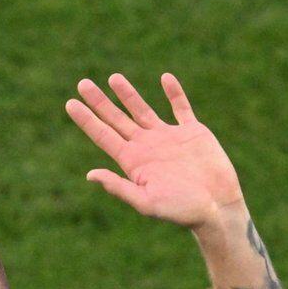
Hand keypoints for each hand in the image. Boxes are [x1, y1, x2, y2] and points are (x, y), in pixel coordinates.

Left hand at [66, 73, 244, 229]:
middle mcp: (148, 147)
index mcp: (134, 162)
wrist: (217, 209)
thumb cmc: (182, 210)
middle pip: (117, 120)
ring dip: (128, 94)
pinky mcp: (193, 133)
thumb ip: (119, 187)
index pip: (104, 136)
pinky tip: (165, 78)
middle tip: (83, 84)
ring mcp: (169, 138)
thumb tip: (90, 175)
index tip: (70, 103)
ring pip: (143, 110)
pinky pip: (181, 108)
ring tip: (113, 78)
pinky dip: (174, 93)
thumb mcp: (147, 202)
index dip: (87, 120)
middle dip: (100, 102)